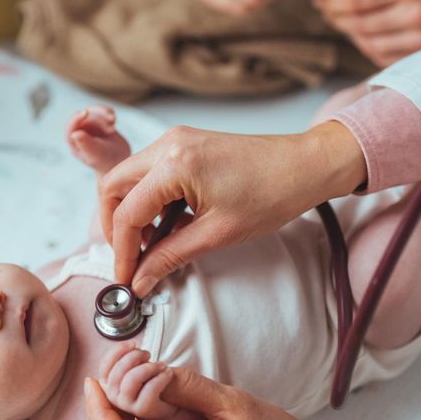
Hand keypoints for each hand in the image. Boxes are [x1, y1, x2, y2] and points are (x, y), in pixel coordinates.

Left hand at [66, 105, 130, 173]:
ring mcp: (90, 127)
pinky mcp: (99, 123)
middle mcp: (80, 133)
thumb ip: (86, 144)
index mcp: (74, 142)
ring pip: (93, 112)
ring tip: (113, 122)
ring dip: (104, 114)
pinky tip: (114, 119)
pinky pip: (100, 111)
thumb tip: (74, 134)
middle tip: (112, 128)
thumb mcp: (96, 154)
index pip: (70, 127)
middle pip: (85, 117)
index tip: (86, 112)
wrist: (121, 163)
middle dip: (98, 119)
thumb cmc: (107, 162)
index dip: (76, 118)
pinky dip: (107, 111)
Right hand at [98, 343, 177, 419]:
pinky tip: (168, 373)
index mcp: (108, 384)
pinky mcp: (142, 410)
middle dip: (135, 356)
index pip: (104, 365)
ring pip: (132, 379)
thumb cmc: (148, 384)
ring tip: (161, 365)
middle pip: (119, 370)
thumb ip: (128, 360)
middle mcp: (113, 396)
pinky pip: (150, 389)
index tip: (133, 344)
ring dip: (149, 367)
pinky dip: (161, 377)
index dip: (117, 351)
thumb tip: (132, 346)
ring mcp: (126, 405)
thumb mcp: (135, 369)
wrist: (164, 407)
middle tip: (148, 354)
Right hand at [99, 121, 365, 293]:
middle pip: (113, 186)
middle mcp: (167, 144)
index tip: (126, 278)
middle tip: (130, 258)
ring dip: (132, 212)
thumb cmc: (272, 194)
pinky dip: (150, 199)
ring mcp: (176, 139)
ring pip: (129, 178)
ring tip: (154, 244)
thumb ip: (170, 257)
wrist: (306, 165)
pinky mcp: (185, 143)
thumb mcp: (217, 234)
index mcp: (173, 165)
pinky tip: (169, 224)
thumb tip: (140, 280)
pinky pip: (151, 172)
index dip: (121, 251)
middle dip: (115, 227)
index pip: (127, 213)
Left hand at [314, 0, 420, 65]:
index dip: (331, 0)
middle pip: (359, 24)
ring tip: (340, 20)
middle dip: (335, 16)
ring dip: (350, 32)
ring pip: (369, 42)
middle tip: (325, 8)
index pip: (354, 0)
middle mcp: (416, 15)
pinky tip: (362, 33)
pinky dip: (368, 46)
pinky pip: (385, 55)